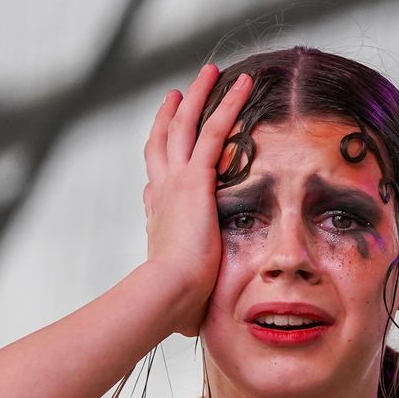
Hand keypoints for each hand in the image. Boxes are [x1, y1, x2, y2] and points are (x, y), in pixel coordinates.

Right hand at [141, 63, 252, 337]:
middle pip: (164, 140)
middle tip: (180, 91)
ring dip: (199, 95)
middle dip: (173, 114)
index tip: (164, 143)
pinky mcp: (195, 178)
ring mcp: (175, 181)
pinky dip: (228, 104)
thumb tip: (186, 326)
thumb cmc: (172, 305)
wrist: (166, 294)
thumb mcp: (180, 296)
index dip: (160, 159)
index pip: (156, 180)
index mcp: (158, 217)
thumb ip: (186, 297)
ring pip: (186, 125)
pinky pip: (215, 130)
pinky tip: (242, 84)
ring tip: (211, 71)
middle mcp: (161, 191)